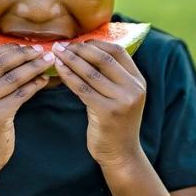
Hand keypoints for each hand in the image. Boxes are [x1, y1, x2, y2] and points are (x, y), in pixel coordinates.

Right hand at [0, 44, 52, 173]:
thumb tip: (16, 57)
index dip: (8, 48)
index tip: (25, 45)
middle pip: (0, 62)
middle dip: (24, 54)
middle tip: (42, 50)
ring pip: (13, 77)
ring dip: (34, 67)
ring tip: (48, 61)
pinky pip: (21, 94)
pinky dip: (35, 85)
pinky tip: (44, 81)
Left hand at [53, 40, 146, 168]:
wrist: (121, 154)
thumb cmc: (116, 124)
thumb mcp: (123, 97)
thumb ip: (113, 77)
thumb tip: (88, 51)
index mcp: (138, 81)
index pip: (118, 52)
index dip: (97, 44)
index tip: (78, 42)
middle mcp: (133, 89)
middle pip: (103, 59)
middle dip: (80, 49)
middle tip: (62, 45)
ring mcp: (121, 100)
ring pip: (91, 72)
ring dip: (70, 60)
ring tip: (56, 53)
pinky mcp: (106, 112)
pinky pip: (82, 88)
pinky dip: (68, 76)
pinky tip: (59, 70)